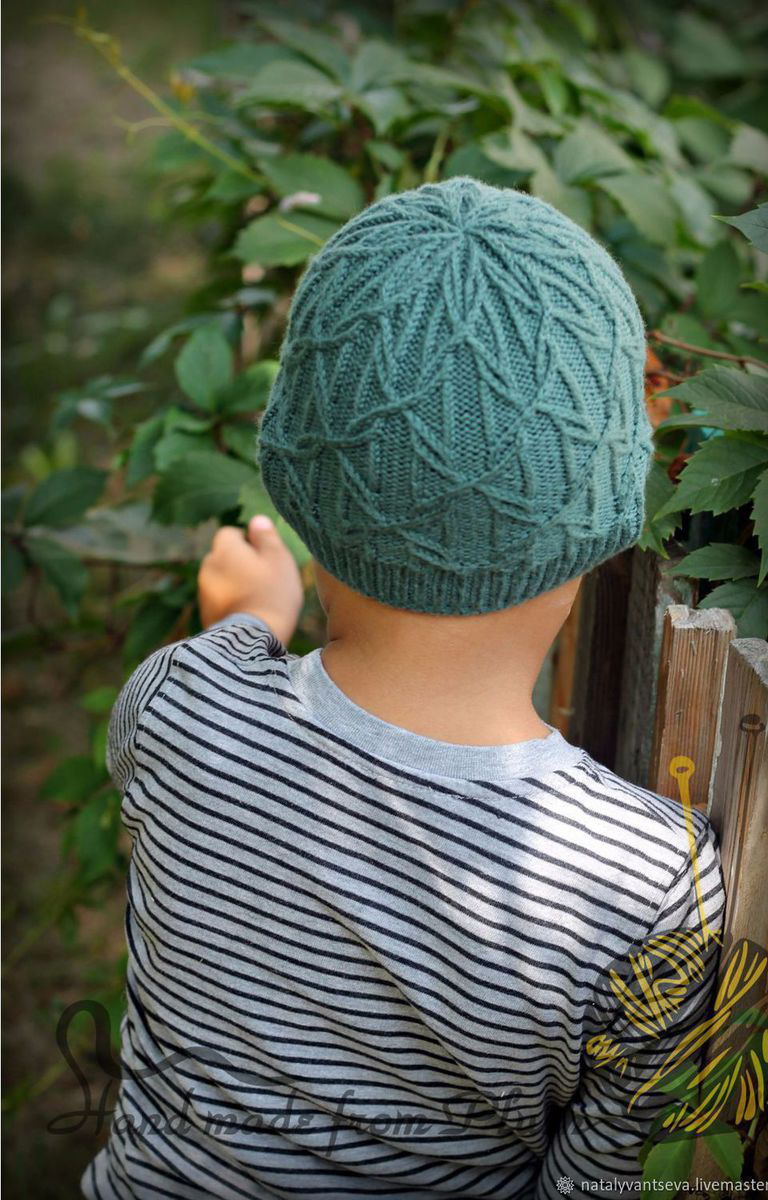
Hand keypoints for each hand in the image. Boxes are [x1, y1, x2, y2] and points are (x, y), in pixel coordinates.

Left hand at [197, 516, 303, 645]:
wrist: (252, 638)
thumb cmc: (271, 592)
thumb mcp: (279, 558)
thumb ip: (267, 536)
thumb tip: (257, 519)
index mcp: (224, 548)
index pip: (230, 533)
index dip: (248, 542)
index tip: (265, 557)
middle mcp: (208, 566)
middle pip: (224, 557)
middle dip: (239, 564)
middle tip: (264, 579)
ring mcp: (203, 592)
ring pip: (221, 579)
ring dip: (234, 584)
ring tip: (258, 599)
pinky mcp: (205, 614)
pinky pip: (219, 600)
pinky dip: (230, 603)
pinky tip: (248, 614)